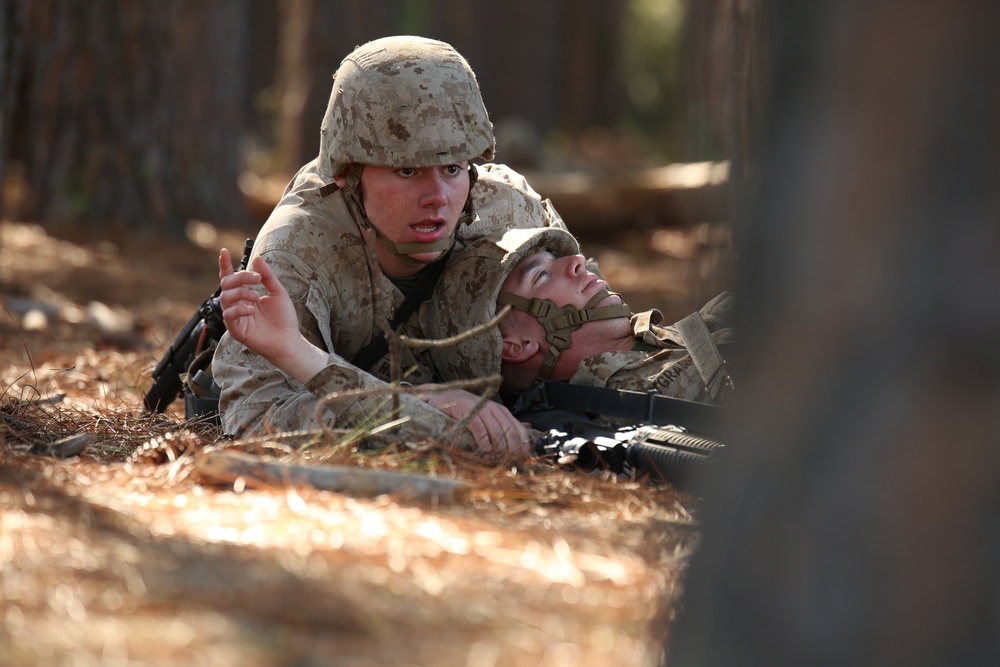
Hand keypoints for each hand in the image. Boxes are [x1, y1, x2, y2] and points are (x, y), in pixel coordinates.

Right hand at [218, 248, 326, 382]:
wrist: (289, 340)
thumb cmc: (284, 319)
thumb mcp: (278, 292)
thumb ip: (267, 276)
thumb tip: (257, 259)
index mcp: (245, 295)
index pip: (230, 278)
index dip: (225, 265)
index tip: (224, 251)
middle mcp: (237, 304)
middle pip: (226, 285)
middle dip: (240, 277)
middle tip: (257, 279)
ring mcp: (235, 317)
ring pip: (225, 298)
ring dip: (241, 293)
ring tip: (256, 297)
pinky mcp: (236, 330)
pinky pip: (228, 315)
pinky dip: (239, 309)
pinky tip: (252, 310)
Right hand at [419, 386, 531, 456]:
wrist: (445, 397)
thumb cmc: (469, 408)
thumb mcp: (490, 413)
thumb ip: (507, 421)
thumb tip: (528, 427)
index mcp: (502, 411)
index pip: (519, 429)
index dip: (523, 445)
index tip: (523, 460)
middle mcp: (494, 409)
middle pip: (510, 432)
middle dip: (513, 450)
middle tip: (512, 464)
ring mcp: (481, 410)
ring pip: (497, 432)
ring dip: (500, 449)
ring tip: (500, 461)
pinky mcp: (469, 413)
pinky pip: (480, 430)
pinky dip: (484, 444)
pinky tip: (485, 453)